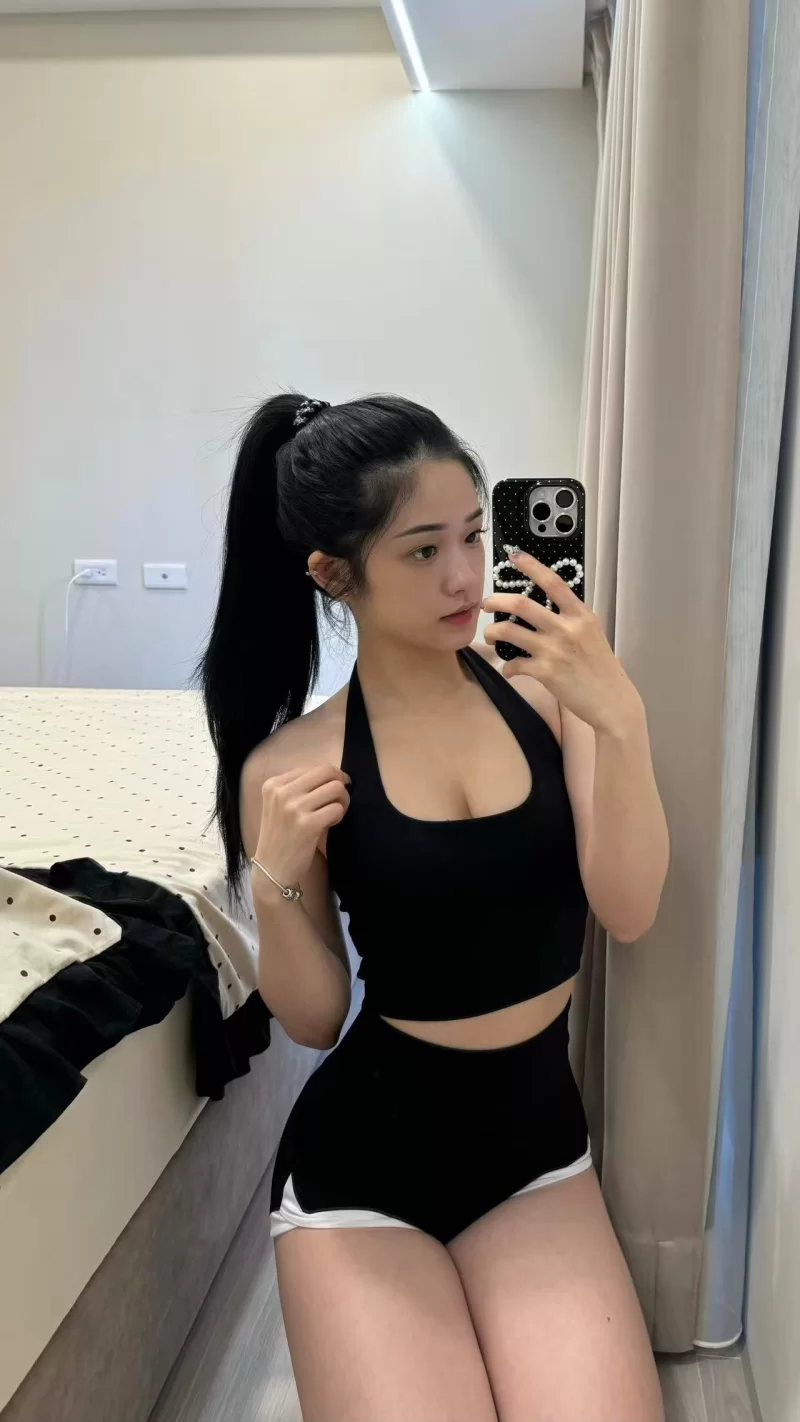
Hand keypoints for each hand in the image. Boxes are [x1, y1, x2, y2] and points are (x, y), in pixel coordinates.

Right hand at [253, 764, 349, 891]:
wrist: (271, 869)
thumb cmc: (280, 836)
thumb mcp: (278, 805)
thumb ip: (298, 787)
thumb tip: (333, 774)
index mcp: (273, 784)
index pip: (314, 767)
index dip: (330, 777)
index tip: (331, 791)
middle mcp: (282, 792)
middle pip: (327, 772)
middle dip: (340, 784)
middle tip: (340, 799)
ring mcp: (294, 808)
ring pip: (336, 788)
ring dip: (342, 801)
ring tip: (333, 814)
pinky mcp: (307, 825)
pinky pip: (337, 809)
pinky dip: (339, 816)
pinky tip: (329, 824)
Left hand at [482, 551, 640, 732]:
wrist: (612, 700)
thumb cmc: (602, 668)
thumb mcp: (592, 634)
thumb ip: (571, 619)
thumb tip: (547, 609)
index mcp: (580, 615)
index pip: (553, 582)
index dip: (531, 566)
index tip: (514, 556)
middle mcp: (566, 628)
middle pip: (521, 604)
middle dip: (496, 601)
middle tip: (486, 604)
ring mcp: (554, 650)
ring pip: (509, 632)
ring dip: (493, 632)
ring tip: (490, 636)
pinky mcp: (545, 672)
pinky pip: (514, 664)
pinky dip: (507, 667)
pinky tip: (509, 670)